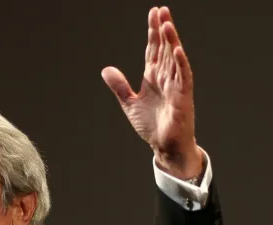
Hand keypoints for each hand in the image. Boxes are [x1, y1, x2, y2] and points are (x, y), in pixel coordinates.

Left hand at [101, 6, 203, 179]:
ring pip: (174, 59)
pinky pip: (183, 77)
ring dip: (172, 41)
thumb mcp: (129, 103)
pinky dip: (181, 63)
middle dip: (163, 30)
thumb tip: (106, 69)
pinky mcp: (183, 97)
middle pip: (164, 49)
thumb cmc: (152, 125)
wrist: (164, 146)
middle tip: (161, 10)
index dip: (153, 33)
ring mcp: (176, 86)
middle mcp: (166, 78)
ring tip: (167, 24)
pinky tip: (177, 49)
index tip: (153, 14)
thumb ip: (120, 86)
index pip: (153, 50)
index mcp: (153, 78)